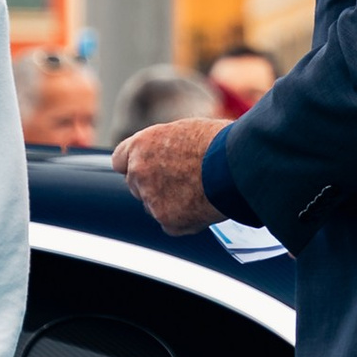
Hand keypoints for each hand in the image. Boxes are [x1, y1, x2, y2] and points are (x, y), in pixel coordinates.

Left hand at [114, 116, 220, 234]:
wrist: (236, 165)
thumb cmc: (220, 142)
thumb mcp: (186, 131)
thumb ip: (167, 146)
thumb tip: (169, 155)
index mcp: (141, 145)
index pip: (120, 160)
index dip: (135, 164)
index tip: (148, 168)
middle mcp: (139, 171)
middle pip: (136, 185)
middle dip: (153, 185)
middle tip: (181, 182)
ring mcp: (151, 198)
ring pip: (152, 207)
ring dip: (168, 204)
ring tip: (198, 193)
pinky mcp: (167, 220)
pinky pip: (170, 225)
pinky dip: (184, 220)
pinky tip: (203, 208)